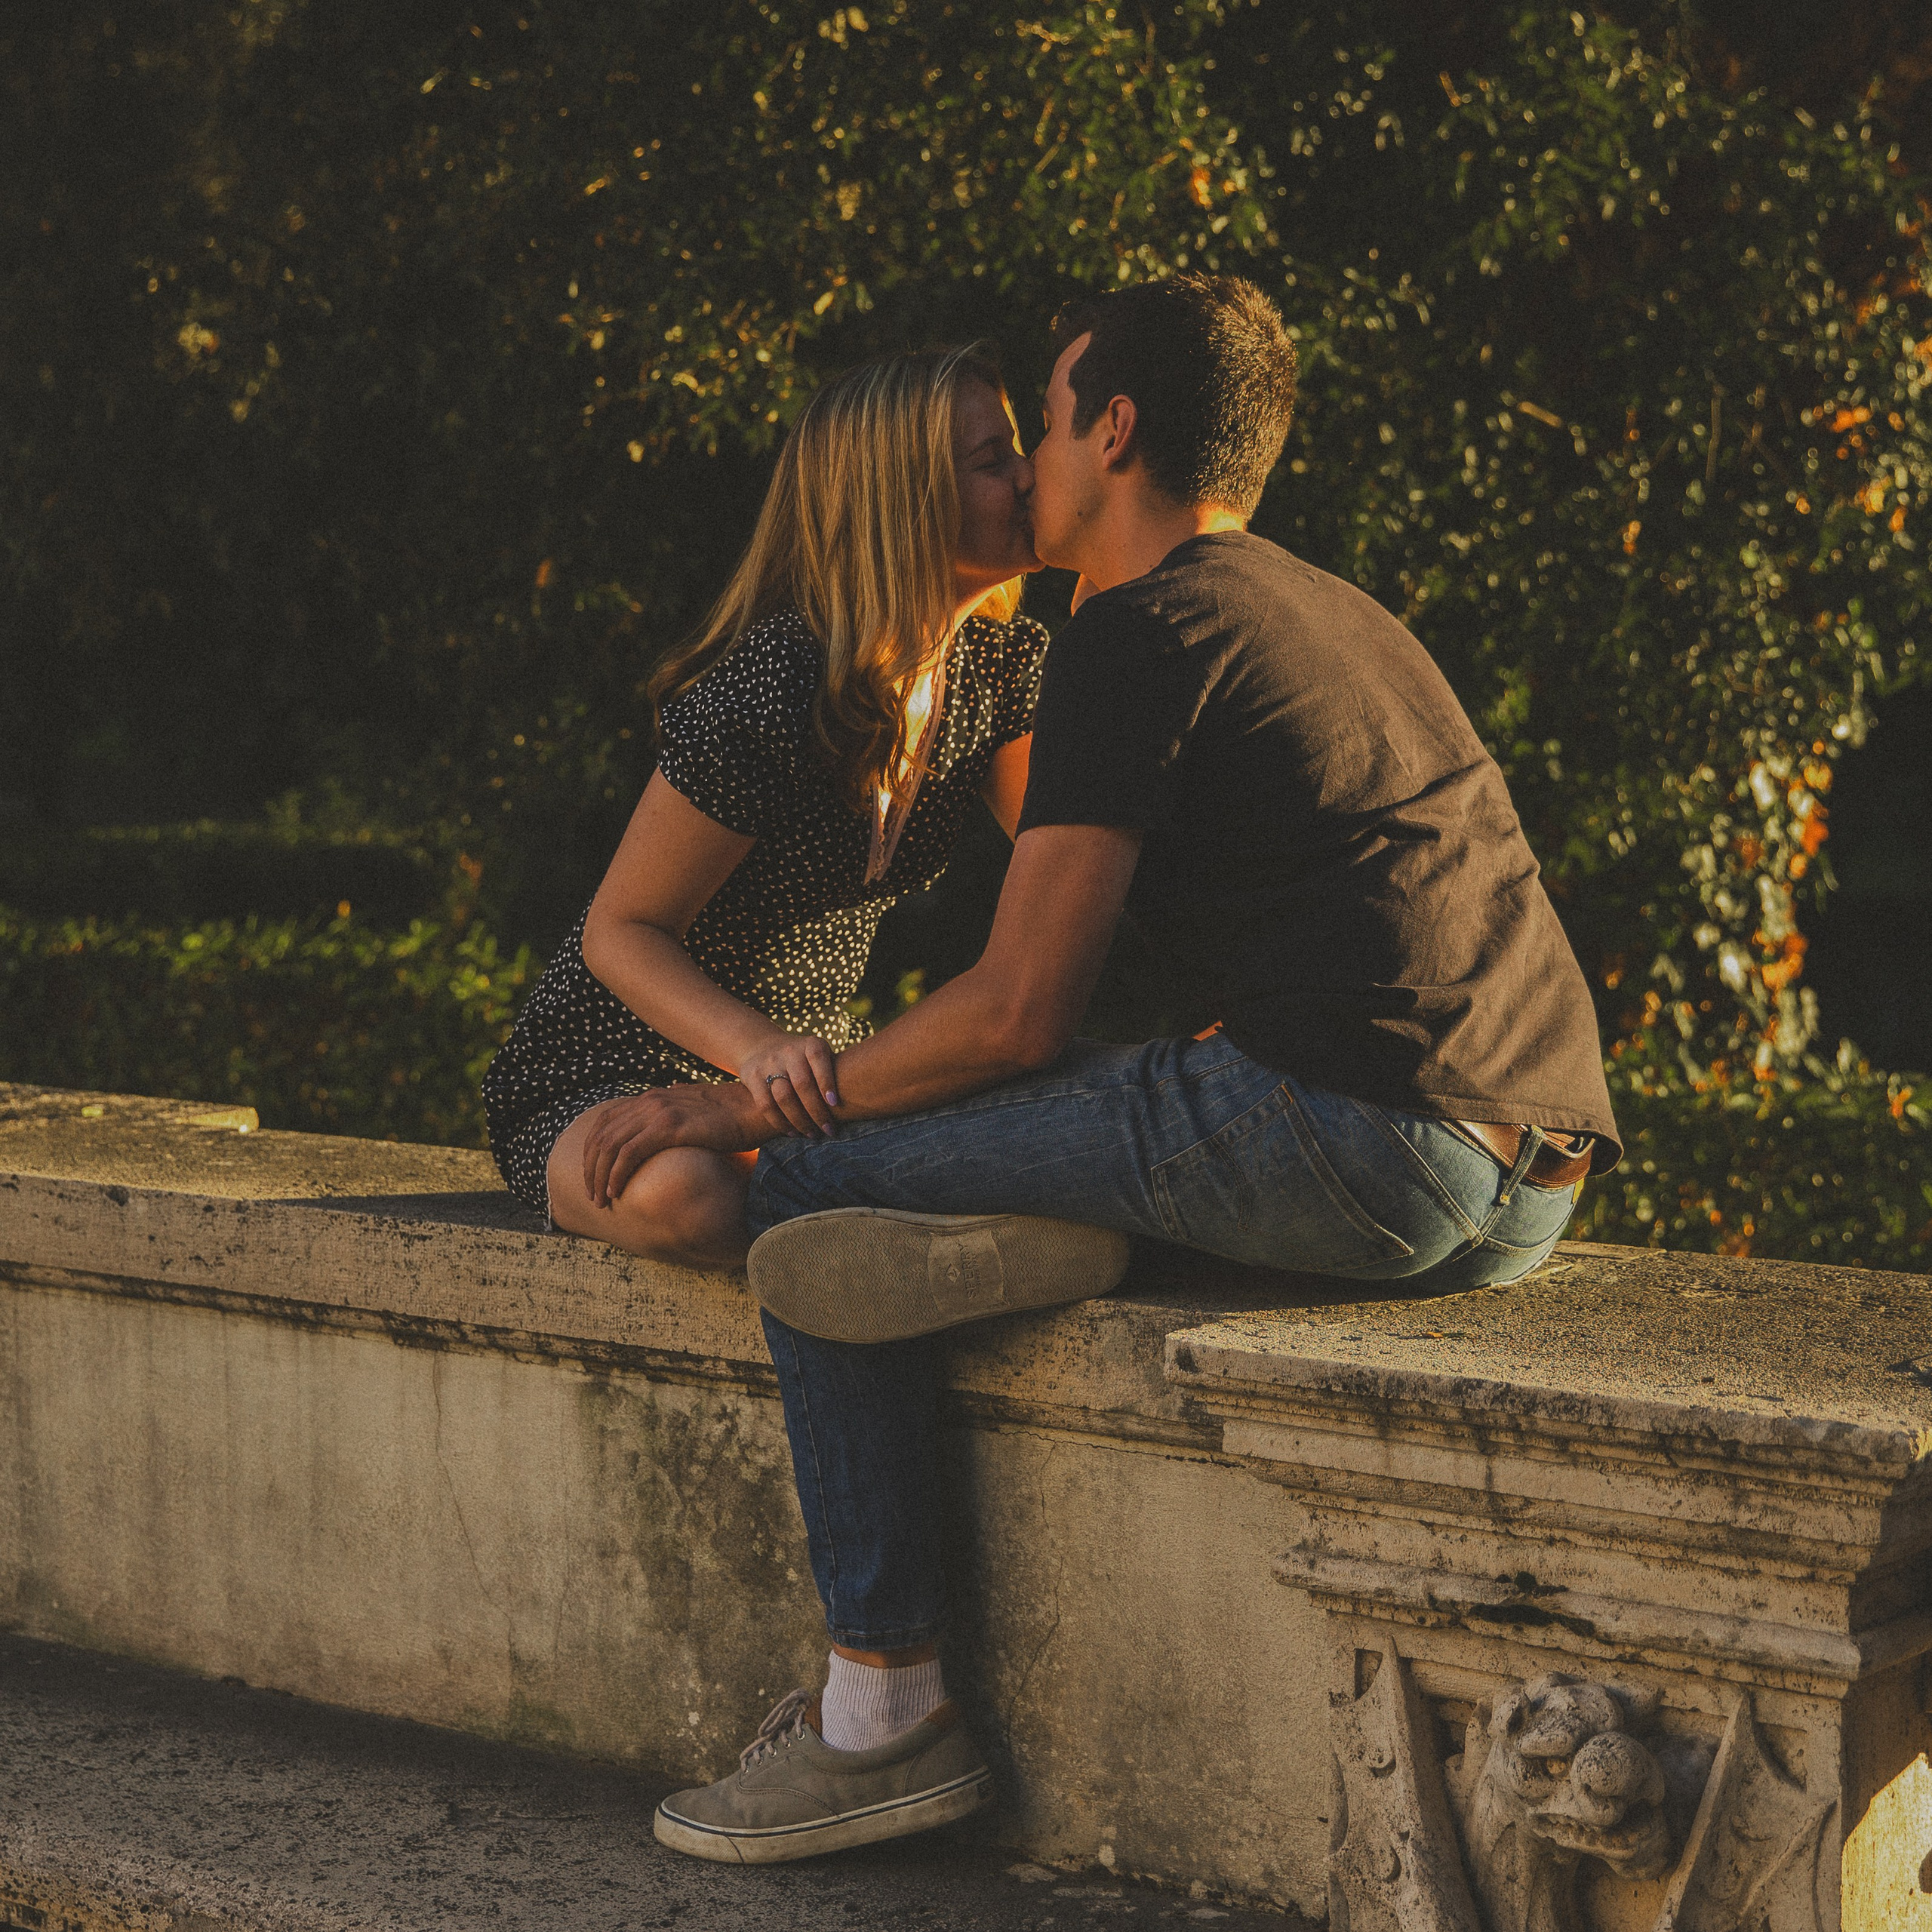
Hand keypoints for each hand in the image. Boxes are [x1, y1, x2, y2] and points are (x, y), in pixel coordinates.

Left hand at [582, 1082, 763, 1208]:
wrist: (754, 1109)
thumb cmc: (730, 1117)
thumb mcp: (692, 1113)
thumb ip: (672, 1117)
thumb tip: (661, 1133)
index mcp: (651, 1098)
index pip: (605, 1123)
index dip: (592, 1152)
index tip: (593, 1176)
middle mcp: (649, 1101)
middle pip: (601, 1136)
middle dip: (590, 1169)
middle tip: (591, 1195)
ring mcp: (658, 1111)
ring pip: (610, 1146)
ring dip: (599, 1176)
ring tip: (601, 1199)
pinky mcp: (669, 1126)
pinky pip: (629, 1153)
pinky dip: (617, 1174)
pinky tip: (616, 1190)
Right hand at [737, 1032, 840, 1137]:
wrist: (762, 1047)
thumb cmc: (804, 1060)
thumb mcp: (819, 1056)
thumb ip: (834, 1072)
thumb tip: (858, 1102)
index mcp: (811, 1044)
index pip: (819, 1059)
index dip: (827, 1081)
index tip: (835, 1104)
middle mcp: (789, 1051)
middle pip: (802, 1084)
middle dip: (817, 1112)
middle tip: (828, 1130)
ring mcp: (769, 1063)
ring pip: (784, 1097)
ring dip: (799, 1121)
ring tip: (811, 1134)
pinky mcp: (752, 1076)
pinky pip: (766, 1105)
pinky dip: (779, 1122)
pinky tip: (791, 1132)